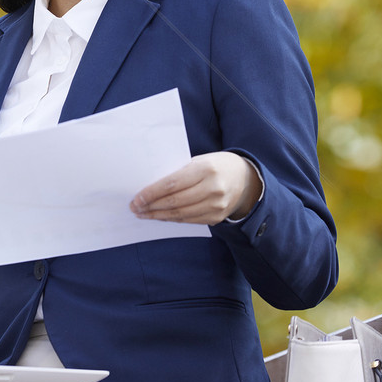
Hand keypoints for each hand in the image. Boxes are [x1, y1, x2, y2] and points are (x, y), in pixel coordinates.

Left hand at [130, 153, 261, 225]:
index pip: (172, 184)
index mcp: (205, 169)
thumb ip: (178, 172)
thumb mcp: (198, 161)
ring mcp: (216, 206)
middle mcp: (213, 188)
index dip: (152, 192)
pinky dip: (172, 219)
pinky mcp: (217, 218)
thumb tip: (150, 186)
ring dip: (158, 215)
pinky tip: (160, 216)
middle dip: (152, 206)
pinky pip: (189, 220)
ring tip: (144, 214)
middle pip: (175, 201)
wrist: (245, 178)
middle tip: (136, 207)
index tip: (137, 197)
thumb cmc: (215, 165)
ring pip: (180, 214)